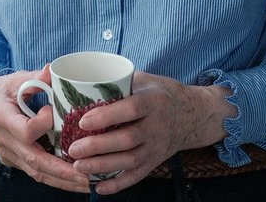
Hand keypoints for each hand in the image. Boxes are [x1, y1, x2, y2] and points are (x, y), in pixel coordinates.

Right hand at [0, 67, 96, 192]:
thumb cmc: (3, 91)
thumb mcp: (15, 79)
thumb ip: (35, 78)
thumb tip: (53, 69)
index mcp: (2, 117)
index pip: (25, 131)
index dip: (44, 125)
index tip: (54, 112)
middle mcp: (4, 140)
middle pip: (34, 161)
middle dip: (62, 171)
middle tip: (86, 175)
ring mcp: (8, 154)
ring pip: (37, 173)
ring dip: (63, 180)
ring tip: (87, 182)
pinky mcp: (14, 161)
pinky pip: (36, 173)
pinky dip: (56, 178)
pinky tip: (75, 180)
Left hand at [60, 70, 234, 193]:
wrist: (193, 114)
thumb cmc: (159, 92)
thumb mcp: (142, 79)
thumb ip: (115, 80)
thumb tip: (74, 78)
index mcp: (153, 101)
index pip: (131, 110)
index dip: (107, 116)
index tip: (82, 121)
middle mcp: (157, 126)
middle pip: (128, 139)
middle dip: (98, 146)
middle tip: (73, 149)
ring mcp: (157, 146)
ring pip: (130, 160)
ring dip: (103, 166)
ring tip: (78, 166)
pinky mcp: (155, 161)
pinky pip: (137, 176)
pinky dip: (118, 184)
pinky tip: (98, 187)